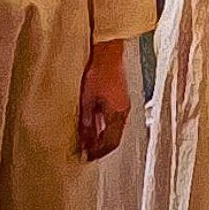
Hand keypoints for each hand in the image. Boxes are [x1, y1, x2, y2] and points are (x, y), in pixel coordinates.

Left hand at [76, 43, 128, 161]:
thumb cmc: (98, 72)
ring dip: (102, 137)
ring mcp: (123, 105)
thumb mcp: (87, 100)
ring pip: (114, 129)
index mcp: (117, 114)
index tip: (86, 157)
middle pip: (114, 137)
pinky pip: (114, 119)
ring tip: (87, 141)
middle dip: (100, 147)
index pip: (110, 142)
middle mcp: (123, 112)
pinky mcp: (120, 98)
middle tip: (86, 153)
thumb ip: (87, 122)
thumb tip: (84, 139)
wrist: (108, 52)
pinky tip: (93, 126)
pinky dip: (104, 126)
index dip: (98, 152)